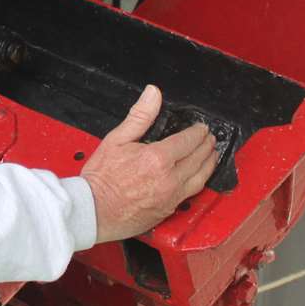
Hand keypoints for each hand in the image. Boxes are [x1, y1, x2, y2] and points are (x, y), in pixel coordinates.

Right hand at [80, 85, 218, 244]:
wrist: (93, 211)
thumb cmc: (101, 179)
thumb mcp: (116, 139)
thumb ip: (140, 116)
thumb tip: (153, 94)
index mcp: (157, 158)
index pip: (189, 140)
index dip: (198, 132)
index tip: (201, 128)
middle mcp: (169, 179)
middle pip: (199, 158)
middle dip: (207, 145)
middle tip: (210, 138)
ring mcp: (171, 197)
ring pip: (201, 178)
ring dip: (209, 164)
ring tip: (211, 155)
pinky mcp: (169, 210)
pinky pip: (192, 193)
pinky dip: (200, 181)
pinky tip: (198, 176)